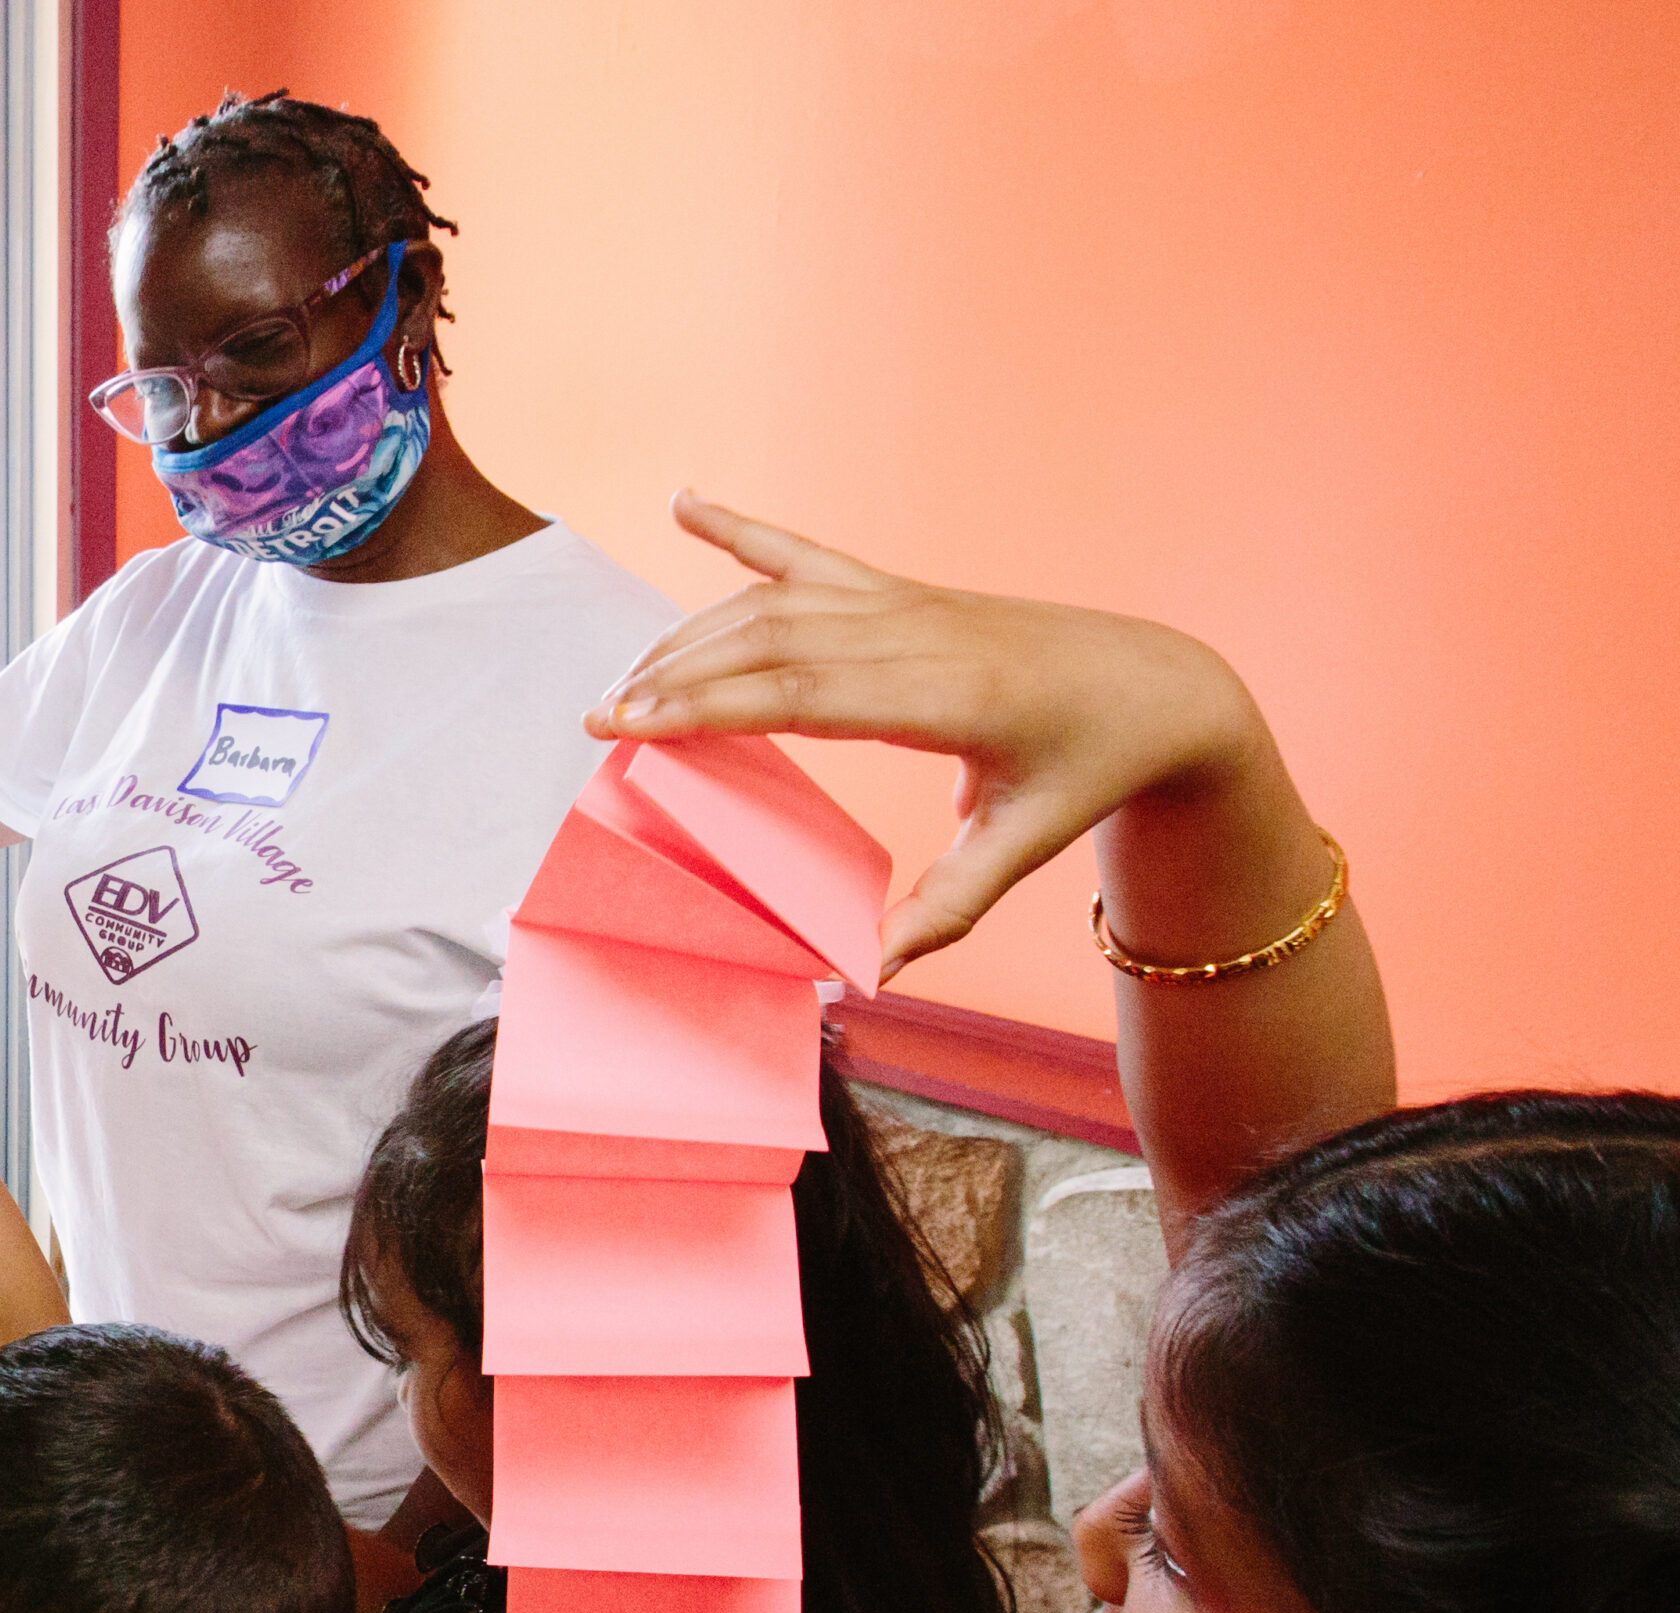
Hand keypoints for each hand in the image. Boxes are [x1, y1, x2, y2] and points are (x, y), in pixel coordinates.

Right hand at [589, 491, 1265, 979]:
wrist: (1155, 686)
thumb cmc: (1088, 769)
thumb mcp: (1024, 846)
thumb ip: (947, 908)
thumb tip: (873, 970)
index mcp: (947, 696)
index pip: (805, 690)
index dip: (711, 704)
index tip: (634, 723)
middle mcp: (918, 632)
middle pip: (770, 639)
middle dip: (676, 674)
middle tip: (597, 716)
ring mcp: (906, 602)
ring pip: (775, 599)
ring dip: (691, 632)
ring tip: (624, 677)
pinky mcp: (901, 591)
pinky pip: (808, 553)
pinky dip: (743, 528)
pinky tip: (687, 502)